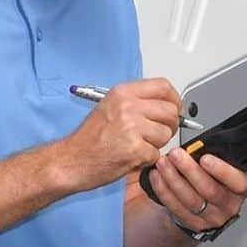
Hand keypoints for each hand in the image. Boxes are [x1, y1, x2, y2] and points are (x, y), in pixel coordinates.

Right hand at [63, 79, 181, 190]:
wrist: (71, 160)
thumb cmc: (89, 138)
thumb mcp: (110, 107)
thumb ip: (137, 102)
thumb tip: (166, 104)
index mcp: (123, 93)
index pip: (163, 87)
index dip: (174, 99)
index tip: (175, 108)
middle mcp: (128, 107)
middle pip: (170, 111)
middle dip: (169, 125)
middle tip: (157, 133)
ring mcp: (132, 128)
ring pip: (166, 134)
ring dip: (156, 145)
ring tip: (136, 146)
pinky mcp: (135, 149)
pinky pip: (156, 154)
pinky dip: (146, 160)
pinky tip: (130, 157)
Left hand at [147, 148, 246, 232]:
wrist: (205, 200)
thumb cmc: (215, 177)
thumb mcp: (223, 163)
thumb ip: (217, 155)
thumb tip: (199, 143)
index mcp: (241, 186)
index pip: (238, 182)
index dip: (222, 170)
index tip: (205, 158)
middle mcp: (229, 204)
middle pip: (210, 190)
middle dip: (190, 170)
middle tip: (176, 154)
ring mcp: (212, 217)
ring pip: (191, 200)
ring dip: (173, 179)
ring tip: (163, 163)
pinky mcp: (194, 224)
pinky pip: (176, 207)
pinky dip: (164, 190)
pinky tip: (157, 176)